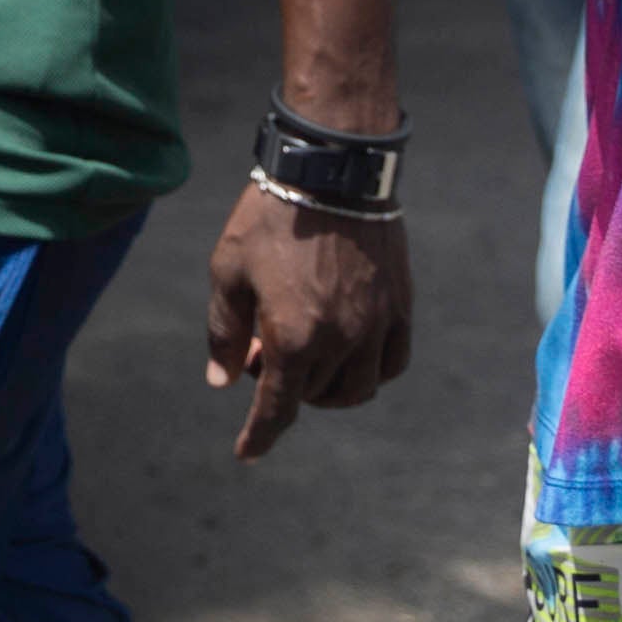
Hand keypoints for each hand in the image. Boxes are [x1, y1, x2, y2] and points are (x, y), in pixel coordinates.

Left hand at [201, 179, 410, 461]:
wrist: (333, 167)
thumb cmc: (271, 215)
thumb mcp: (229, 270)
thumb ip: (224, 332)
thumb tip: (222, 381)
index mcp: (293, 337)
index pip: (277, 409)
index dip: (259, 436)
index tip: (247, 453)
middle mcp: (341, 340)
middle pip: (314, 396)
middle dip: (285, 389)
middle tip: (262, 354)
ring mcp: (376, 325)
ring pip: (358, 388)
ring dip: (328, 388)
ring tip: (305, 358)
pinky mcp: (400, 306)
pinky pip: (392, 362)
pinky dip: (370, 371)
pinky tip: (349, 354)